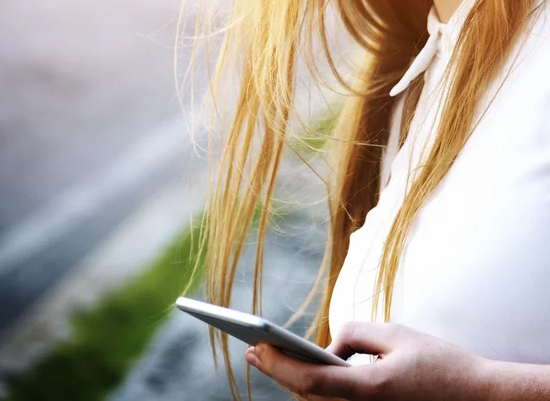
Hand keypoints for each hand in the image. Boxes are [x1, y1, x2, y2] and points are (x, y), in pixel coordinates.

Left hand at [244, 321, 491, 400]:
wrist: (478, 398)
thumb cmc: (438, 362)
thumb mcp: (394, 333)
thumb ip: (353, 333)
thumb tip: (328, 347)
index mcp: (369, 389)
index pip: (310, 381)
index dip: (278, 364)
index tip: (256, 346)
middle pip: (307, 397)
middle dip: (276, 371)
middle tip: (251, 351)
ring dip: (291, 381)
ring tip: (267, 359)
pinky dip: (312, 389)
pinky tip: (300, 373)